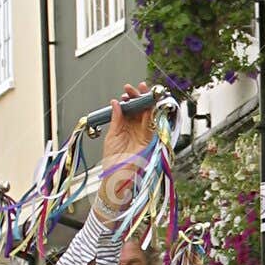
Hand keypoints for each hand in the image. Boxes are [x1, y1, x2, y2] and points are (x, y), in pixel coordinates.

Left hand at [99, 83, 156, 207]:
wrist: (116, 176)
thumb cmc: (112, 161)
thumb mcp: (112, 136)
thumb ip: (116, 119)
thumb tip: (115, 103)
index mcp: (125, 127)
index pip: (130, 109)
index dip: (129, 99)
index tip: (125, 92)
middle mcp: (136, 129)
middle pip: (140, 109)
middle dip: (139, 97)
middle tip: (134, 88)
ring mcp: (143, 134)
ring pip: (148, 114)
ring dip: (146, 102)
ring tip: (142, 91)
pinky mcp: (149, 140)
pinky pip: (152, 124)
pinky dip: (151, 113)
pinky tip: (147, 104)